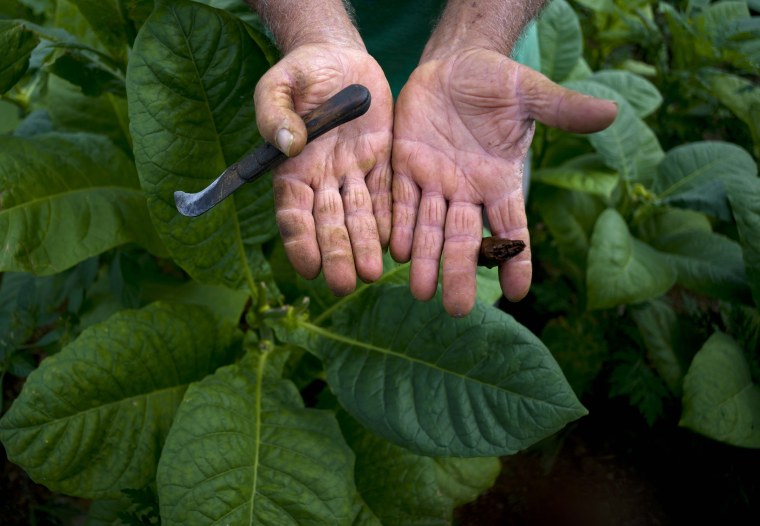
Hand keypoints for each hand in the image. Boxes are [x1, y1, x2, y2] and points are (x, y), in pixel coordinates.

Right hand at [254, 44, 392, 294]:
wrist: (339, 56)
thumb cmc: (301, 71)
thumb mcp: (279, 84)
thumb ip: (276, 113)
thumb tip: (287, 146)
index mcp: (292, 167)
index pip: (293, 213)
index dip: (299, 241)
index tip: (308, 267)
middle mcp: (323, 179)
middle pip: (329, 224)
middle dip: (337, 254)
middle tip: (346, 284)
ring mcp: (354, 172)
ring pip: (360, 216)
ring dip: (365, 245)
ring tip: (372, 274)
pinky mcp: (382, 161)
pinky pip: (386, 194)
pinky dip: (389, 219)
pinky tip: (395, 244)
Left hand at [390, 48, 616, 315]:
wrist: (454, 63)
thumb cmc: (496, 80)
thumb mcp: (529, 92)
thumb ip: (562, 108)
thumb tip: (612, 113)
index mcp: (499, 180)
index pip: (512, 228)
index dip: (517, 259)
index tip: (518, 292)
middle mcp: (467, 190)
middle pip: (465, 239)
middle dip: (460, 272)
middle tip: (456, 309)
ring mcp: (435, 180)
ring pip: (430, 228)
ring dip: (426, 259)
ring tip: (420, 292)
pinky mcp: (405, 165)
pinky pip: (400, 199)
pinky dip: (398, 224)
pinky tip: (396, 251)